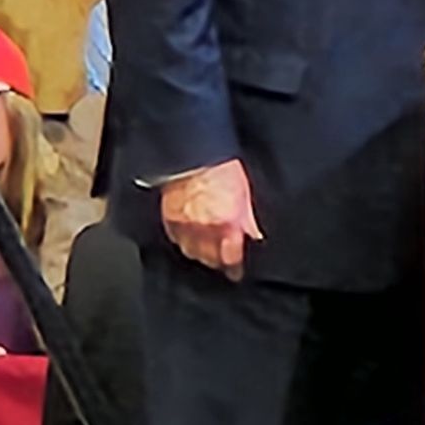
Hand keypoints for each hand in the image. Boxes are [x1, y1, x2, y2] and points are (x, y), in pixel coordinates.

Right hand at [159, 159, 261, 279]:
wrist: (192, 152)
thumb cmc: (221, 167)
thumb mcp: (244, 192)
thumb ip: (248, 218)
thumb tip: (254, 236)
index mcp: (226, 224)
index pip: (230, 258)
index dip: (234, 268)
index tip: (237, 272)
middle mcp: (204, 229)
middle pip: (210, 259)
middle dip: (218, 262)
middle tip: (224, 261)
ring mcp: (184, 225)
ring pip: (191, 252)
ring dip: (201, 254)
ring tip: (208, 254)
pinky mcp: (169, 217)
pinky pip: (176, 239)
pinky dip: (184, 242)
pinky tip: (190, 240)